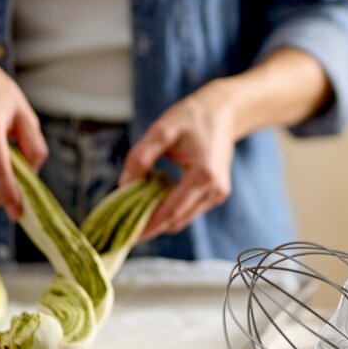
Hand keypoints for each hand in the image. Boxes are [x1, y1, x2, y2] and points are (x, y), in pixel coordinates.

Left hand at [122, 80, 236, 239]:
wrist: (223, 111)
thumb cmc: (192, 117)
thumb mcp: (161, 130)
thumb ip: (140, 157)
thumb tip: (124, 186)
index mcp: (204, 176)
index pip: (171, 212)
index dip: (148, 226)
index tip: (127, 237)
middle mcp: (215, 190)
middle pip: (176, 220)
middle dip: (151, 225)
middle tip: (124, 225)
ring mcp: (218, 194)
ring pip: (183, 218)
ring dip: (161, 217)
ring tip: (136, 209)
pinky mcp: (217, 194)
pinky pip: (189, 210)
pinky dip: (172, 209)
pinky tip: (156, 197)